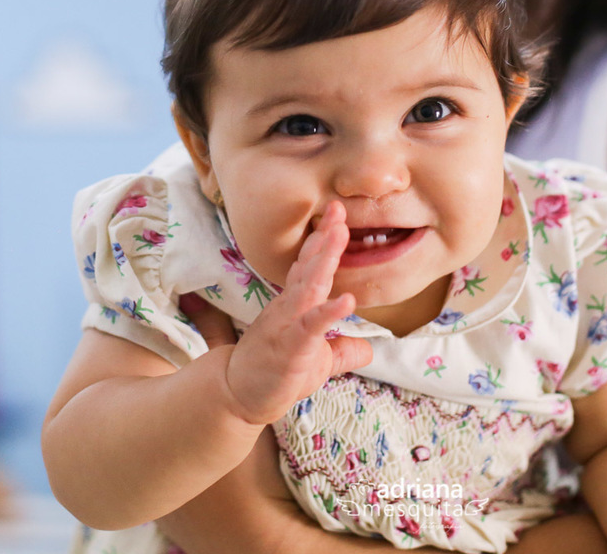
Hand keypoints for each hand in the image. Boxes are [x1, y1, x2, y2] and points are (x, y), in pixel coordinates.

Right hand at [221, 202, 371, 425]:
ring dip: (325, 259)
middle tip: (339, 209)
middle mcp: (288, 309)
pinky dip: (329, 312)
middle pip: (309, 267)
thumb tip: (368, 349)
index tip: (336, 217)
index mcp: (294, 306)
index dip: (322, 243)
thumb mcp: (318, 363)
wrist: (238, 398)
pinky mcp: (290, 348)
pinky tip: (347, 300)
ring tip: (340, 233)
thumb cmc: (276, 376)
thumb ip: (341, 351)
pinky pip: (311, 326)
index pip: (308, 268)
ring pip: (309, 287)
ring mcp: (287, 325)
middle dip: (325, 238)